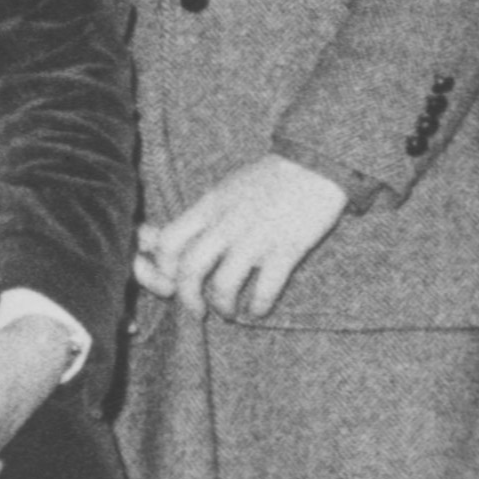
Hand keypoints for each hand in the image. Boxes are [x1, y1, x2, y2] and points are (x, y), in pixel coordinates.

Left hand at [135, 155, 350, 320]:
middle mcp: (227, 223)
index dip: (164, 269)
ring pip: (223, 285)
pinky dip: (258, 306)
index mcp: (209, 207)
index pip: (169, 241)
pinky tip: (258, 310)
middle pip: (190, 269)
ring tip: (229, 312)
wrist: (314, 165)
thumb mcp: (225, 188)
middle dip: (188, 298)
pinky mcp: (286, 250)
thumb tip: (178, 237)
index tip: (173, 281)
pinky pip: (265, 289)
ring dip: (223, 306)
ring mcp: (256, 238)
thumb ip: (203, 214)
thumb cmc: (269, 178)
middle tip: (197, 311)